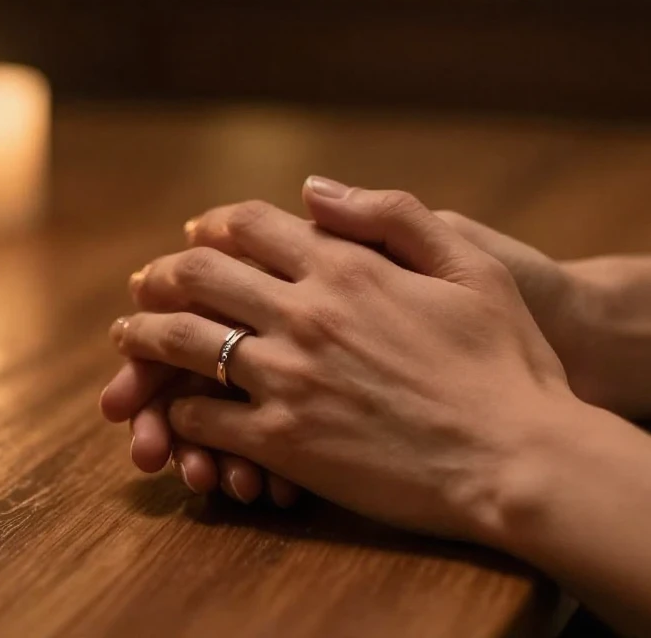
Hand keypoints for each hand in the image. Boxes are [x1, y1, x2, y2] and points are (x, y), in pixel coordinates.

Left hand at [107, 179, 583, 541]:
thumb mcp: (471, 264)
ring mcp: (289, 380)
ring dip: (147, 338)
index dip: (213, 226)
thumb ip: (392, 215)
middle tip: (145, 285)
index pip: (249, 226)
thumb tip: (314, 189)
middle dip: (163, 276)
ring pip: (186, 345)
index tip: (196, 235)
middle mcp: (306, 315)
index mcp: (347, 268)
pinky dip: (185, 412)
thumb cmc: (509, 362)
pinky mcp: (285, 442)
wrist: (520, 459)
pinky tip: (181, 414)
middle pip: (200, 278)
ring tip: (130, 341)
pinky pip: (206, 418)